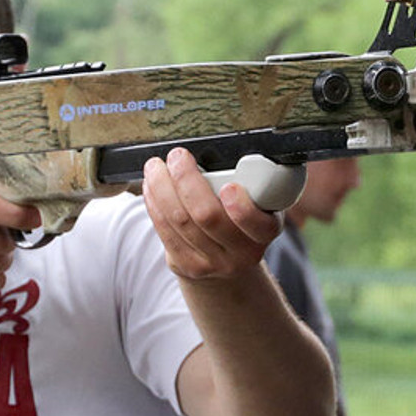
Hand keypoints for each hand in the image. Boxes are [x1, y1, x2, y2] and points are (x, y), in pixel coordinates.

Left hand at [142, 148, 280, 279]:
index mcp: (265, 232)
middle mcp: (242, 253)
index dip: (242, 209)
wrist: (228, 264)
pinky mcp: (186, 266)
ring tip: (155, 166)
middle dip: (187, 180)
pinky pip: (164, 230)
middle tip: (178, 156)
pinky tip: (151, 186)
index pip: (258, 225)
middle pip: (208, 216)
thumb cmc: (240, 221)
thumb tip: (216, 150)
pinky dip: (154, 203)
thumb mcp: (258, 203)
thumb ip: (247, 183)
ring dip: (161, 187)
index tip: (229, 187)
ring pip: (180, 221)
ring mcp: (213, 263)